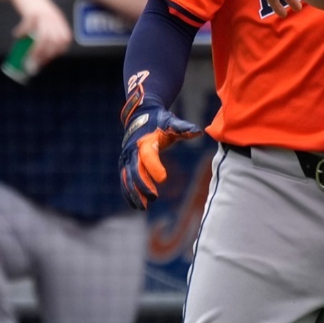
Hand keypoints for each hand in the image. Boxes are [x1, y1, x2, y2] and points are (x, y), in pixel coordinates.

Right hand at [11, 0, 71, 66]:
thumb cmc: (34, 7)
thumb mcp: (46, 18)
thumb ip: (48, 30)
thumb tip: (42, 52)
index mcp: (59, 21)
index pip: (64, 41)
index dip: (57, 52)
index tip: (45, 59)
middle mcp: (54, 19)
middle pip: (55, 42)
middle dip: (45, 55)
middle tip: (33, 62)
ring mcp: (44, 15)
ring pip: (44, 38)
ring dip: (36, 50)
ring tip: (27, 56)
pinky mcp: (32, 12)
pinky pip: (29, 27)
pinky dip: (23, 34)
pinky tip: (17, 36)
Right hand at [119, 69, 201, 209]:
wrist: (139, 115)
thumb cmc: (159, 121)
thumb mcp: (171, 122)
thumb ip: (183, 128)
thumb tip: (198, 131)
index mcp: (145, 141)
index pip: (148, 156)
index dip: (154, 167)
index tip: (163, 179)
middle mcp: (132, 150)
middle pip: (134, 170)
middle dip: (142, 185)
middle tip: (154, 198)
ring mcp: (126, 157)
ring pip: (127, 178)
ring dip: (134, 193)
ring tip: (143, 207)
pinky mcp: (124, 163)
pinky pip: (124, 179)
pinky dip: (128, 192)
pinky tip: (136, 204)